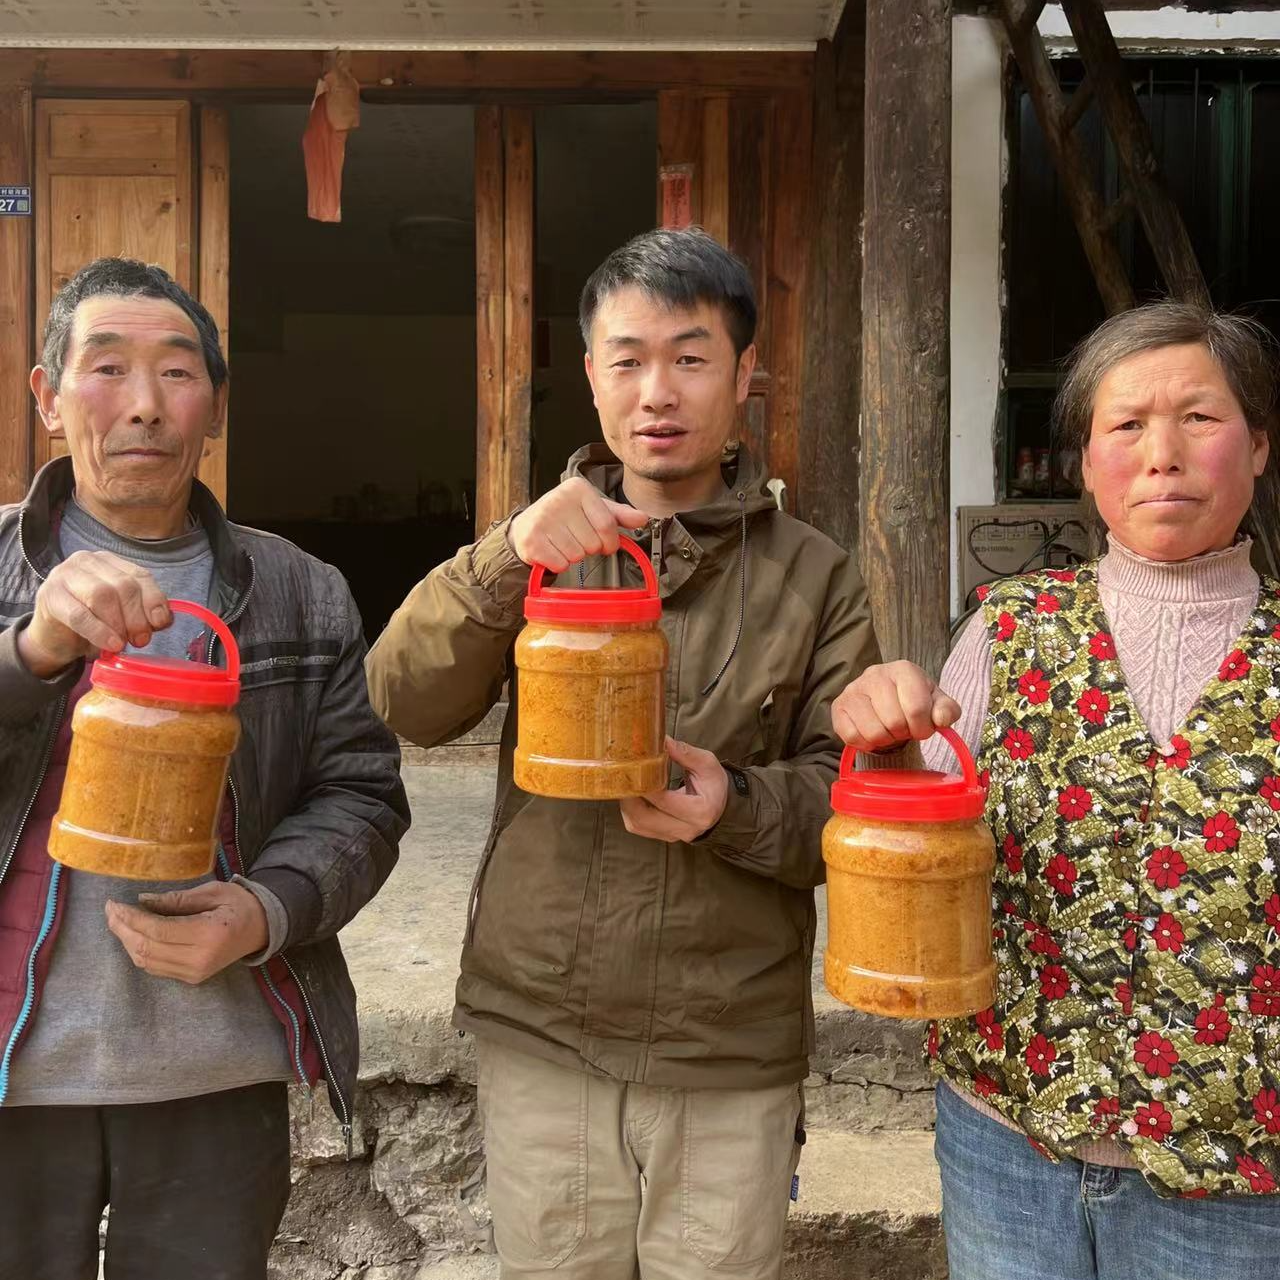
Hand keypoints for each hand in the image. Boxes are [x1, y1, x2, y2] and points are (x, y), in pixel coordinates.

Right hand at [18, 550, 171, 677]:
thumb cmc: (93, 623)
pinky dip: (99, 631)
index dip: (154, 600)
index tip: (159, 624)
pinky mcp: (49, 595)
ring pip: (102, 595)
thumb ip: (143, 612)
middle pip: (124, 585)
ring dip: (118, 624)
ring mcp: (65, 574)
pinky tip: (110, 644)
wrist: (55, 638)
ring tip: (121, 643)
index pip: (140, 575)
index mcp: (110, 562)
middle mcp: (87, 561)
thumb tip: (163, 619)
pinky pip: (79, 614)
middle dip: (136, 616)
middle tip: (140, 640)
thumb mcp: (122, 615)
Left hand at [105, 881, 269, 984]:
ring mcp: (195, 973)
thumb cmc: (240, 904)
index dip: (131, 918)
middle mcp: (199, 959)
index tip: (114, 904)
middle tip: (109, 910)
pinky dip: (139, 952)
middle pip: (147, 948)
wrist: (263, 929)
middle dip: (122, 929)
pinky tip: (132, 936)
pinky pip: (156, 968)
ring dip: (127, 942)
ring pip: (147, 962)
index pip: (157, 930)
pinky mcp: (192, 978)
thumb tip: (142, 901)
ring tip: (116, 921)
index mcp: (208, 934)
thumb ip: (177, 900)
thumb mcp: (213, 892)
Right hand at [509, 477, 649, 572]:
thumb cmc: (567, 518)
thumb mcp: (594, 510)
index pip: (607, 525)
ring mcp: (543, 519)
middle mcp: (558, 499)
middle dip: (589, 549)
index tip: (605, 544)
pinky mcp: (531, 540)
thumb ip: (619, 515)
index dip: (610, 542)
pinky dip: (559, 564)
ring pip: (576, 556)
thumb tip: (643, 518)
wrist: (527, 525)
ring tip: (562, 544)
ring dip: (573, 557)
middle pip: (592, 543)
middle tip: (575, 539)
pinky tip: (552, 551)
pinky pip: (560, 564)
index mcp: (578, 488)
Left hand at [620, 737, 729, 842]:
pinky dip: (629, 810)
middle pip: (644, 818)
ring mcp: (673, 836)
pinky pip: (638, 827)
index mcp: (700, 812)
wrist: (720, 805)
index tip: (634, 768)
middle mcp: (686, 829)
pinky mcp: (663, 836)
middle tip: (622, 776)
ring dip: (626, 804)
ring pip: (637, 825)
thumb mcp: (707, 764)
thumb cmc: (714, 784)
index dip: (645, 785)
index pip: (664, 801)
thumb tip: (663, 741)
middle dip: (628, 796)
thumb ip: (685, 753)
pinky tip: (630, 794)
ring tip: (624, 784)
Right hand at [831, 660, 960, 752]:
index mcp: (903, 669)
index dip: (923, 728)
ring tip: (888, 730)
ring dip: (885, 739)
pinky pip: (852, 736)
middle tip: (903, 729)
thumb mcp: (937, 703)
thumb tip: (940, 719)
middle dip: (903, 733)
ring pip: (873, 732)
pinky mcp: (838, 706)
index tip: (922, 728)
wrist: (886, 698)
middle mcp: (875, 674)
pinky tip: (872, 734)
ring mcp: (853, 689)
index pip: (917, 709)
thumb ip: (947, 710)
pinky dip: (866, 743)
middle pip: (894, 722)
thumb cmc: (914, 701)